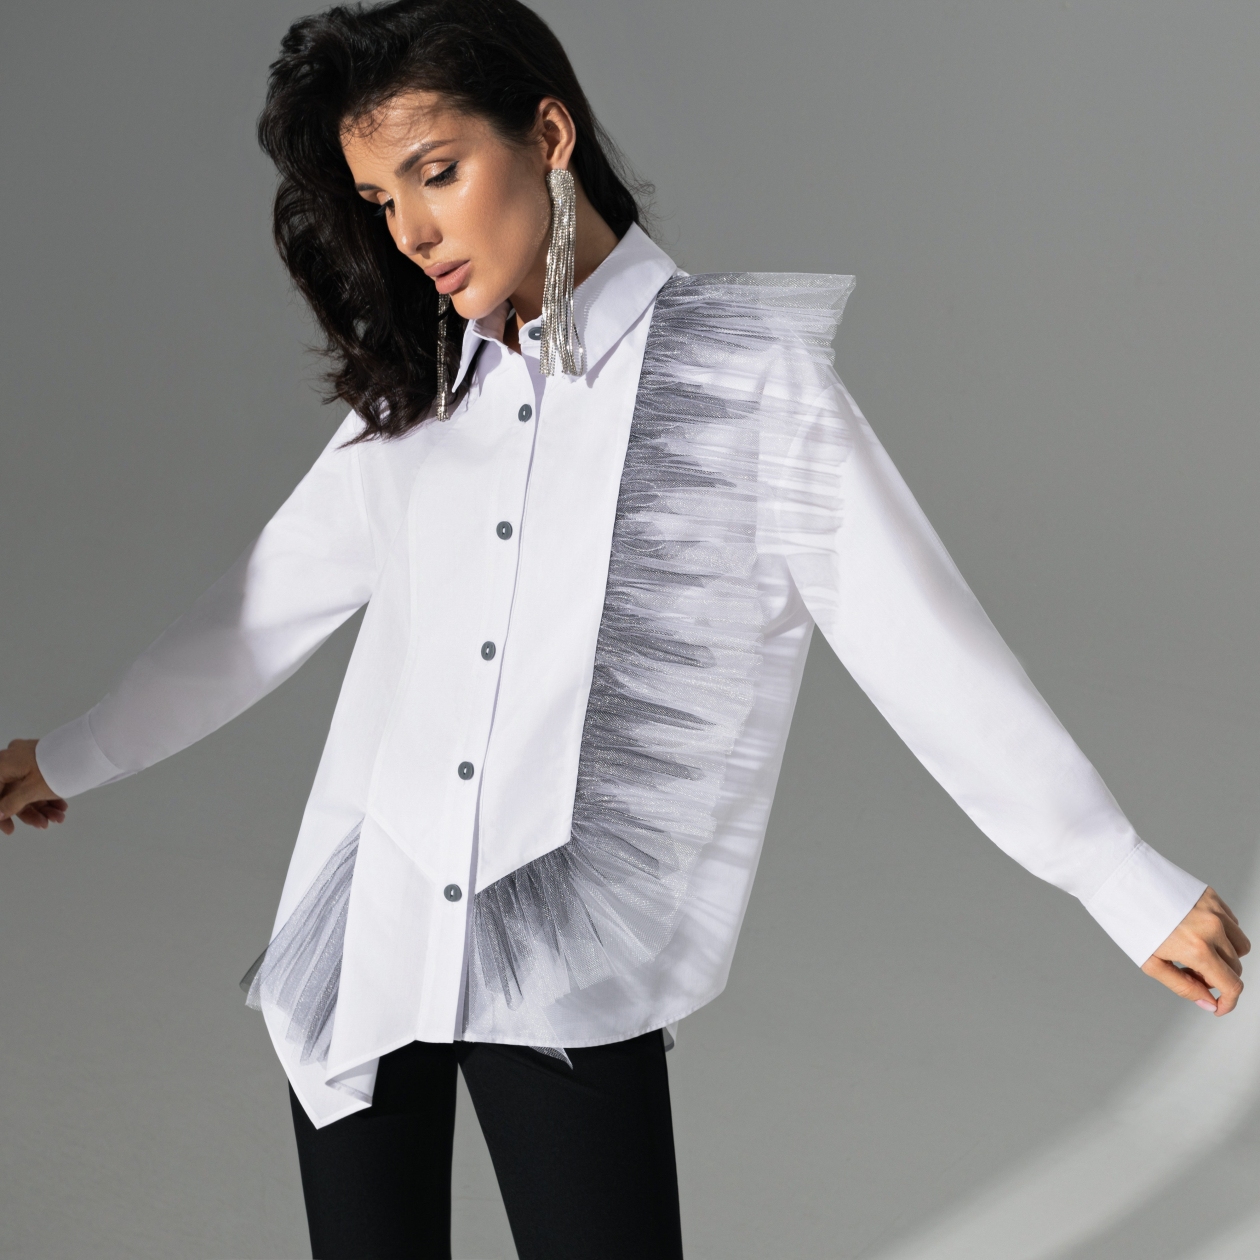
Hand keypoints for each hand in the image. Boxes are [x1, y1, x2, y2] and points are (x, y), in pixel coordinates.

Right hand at [0, 739, 67, 835]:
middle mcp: (12, 758)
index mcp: (3, 764)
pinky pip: (39, 780)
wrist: (89, 748)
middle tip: (44, 825)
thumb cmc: (54, 770)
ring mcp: (28, 757)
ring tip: (59, 817)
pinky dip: (48, 794)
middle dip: (31, 812)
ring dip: (43, 806)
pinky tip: (62, 807)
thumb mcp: (31, 791)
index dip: (1, 815)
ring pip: (28, 788)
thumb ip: (11, 804)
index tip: (10, 830)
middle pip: (12, 792)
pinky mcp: (43, 760)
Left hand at [1141, 887, 1249, 1015]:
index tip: (1218, 1006)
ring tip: (1196, 952)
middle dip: (1218, 977)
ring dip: (1226, 956)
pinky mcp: (1212, 896)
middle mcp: (1212, 928)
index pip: (1232, 985)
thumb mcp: (1151, 963)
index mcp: (1197, 949)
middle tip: (1190, 971)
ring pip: (1240, 946)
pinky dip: (1222, 934)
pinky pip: (1232, 923)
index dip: (1228, 1002)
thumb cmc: (1131, 923)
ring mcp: (1215, 910)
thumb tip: (1209, 1003)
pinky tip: (1196, 932)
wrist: (1121, 883)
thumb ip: (1183, 987)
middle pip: (1235, 967)